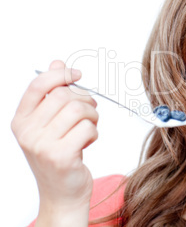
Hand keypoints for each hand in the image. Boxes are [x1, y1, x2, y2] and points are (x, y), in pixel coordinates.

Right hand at [11, 60, 98, 225]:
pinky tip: (87, 143)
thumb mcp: (49, 124)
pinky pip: (88, 128)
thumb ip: (52, 94)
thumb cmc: (58, 155)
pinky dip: (94, 133)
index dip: (61, 74)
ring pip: (79, 110)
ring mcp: (42, 145)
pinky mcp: (61, 156)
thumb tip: (57, 63)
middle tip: (89, 113)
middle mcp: (27, 132)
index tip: (77, 74)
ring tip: (88, 127)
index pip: (39, 85)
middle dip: (85, 101)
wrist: (62, 193)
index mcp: (21, 120)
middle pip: (64, 95)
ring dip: (92, 117)